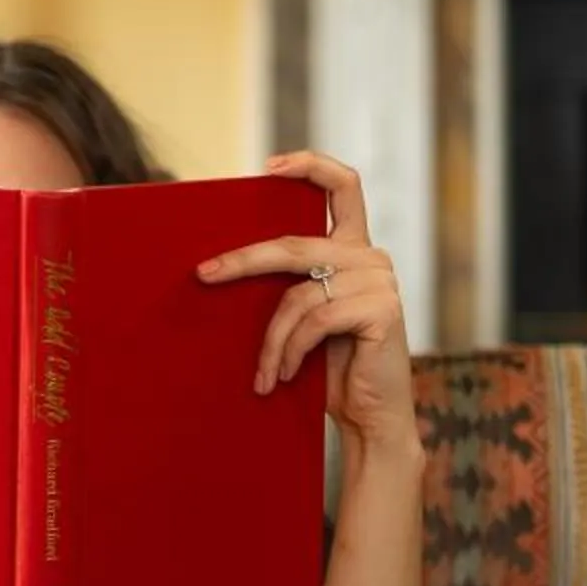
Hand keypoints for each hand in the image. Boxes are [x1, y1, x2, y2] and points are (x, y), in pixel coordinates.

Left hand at [194, 150, 417, 452]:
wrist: (369, 419)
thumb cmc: (329, 370)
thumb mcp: (304, 317)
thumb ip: (288, 283)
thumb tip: (221, 264)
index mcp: (354, 248)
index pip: (343, 186)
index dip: (309, 166)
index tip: (268, 166)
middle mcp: (371, 257)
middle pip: (294, 244)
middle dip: (243, 260)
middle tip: (204, 275)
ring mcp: (380, 281)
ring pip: (297, 294)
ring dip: (272, 339)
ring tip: (264, 373)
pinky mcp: (382, 309)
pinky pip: (315, 320)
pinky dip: (290, 350)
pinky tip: (281, 376)